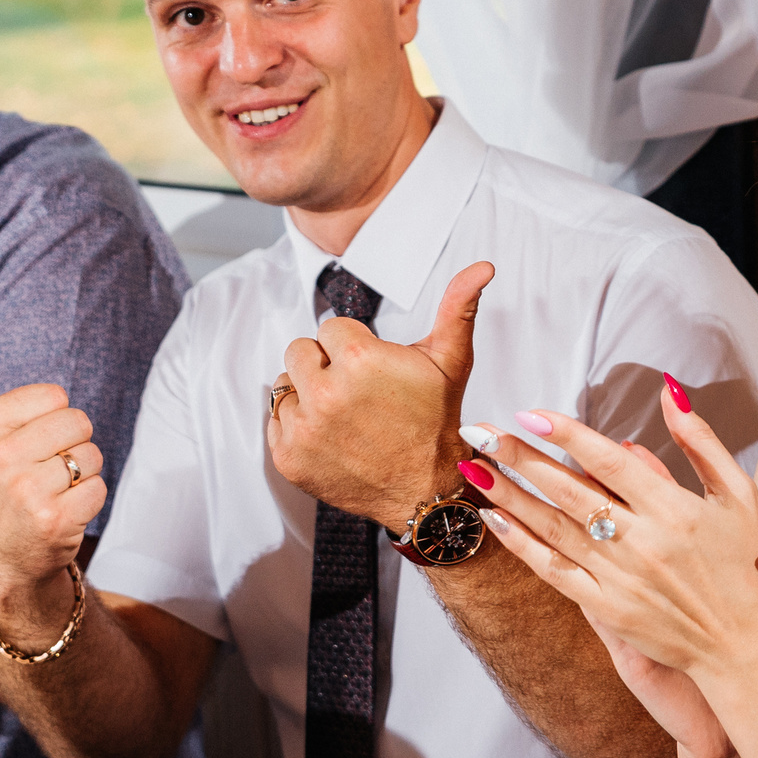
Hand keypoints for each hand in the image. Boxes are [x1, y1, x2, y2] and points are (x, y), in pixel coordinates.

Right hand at [0, 332, 100, 648]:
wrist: (5, 554)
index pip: (55, 396)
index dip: (50, 418)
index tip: (26, 443)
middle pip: (78, 422)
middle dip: (70, 445)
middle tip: (42, 470)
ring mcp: (24, 491)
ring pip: (92, 455)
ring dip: (81, 474)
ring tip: (51, 491)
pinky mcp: (52, 519)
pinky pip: (99, 487)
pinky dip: (89, 500)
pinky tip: (62, 513)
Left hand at [270, 262, 494, 529]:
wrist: (426, 490)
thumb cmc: (436, 421)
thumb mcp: (451, 361)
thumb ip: (457, 307)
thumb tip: (482, 266)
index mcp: (359, 359)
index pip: (331, 329)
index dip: (355, 347)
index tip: (375, 373)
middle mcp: (326, 394)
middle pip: (300, 350)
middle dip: (326, 365)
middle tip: (358, 393)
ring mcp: (304, 429)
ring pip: (286, 384)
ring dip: (308, 394)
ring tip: (345, 415)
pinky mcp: (288, 457)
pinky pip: (275, 420)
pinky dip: (297, 426)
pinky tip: (331, 436)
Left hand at [471, 376, 757, 688]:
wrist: (745, 650)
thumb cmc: (745, 566)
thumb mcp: (738, 495)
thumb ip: (700, 441)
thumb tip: (669, 390)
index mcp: (674, 509)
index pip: (609, 461)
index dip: (566, 434)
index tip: (529, 413)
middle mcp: (643, 543)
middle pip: (569, 490)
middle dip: (519, 457)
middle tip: (479, 430)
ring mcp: (621, 579)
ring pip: (552, 528)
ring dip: (508, 495)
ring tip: (472, 467)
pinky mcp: (607, 610)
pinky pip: (553, 570)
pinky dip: (520, 544)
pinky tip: (493, 518)